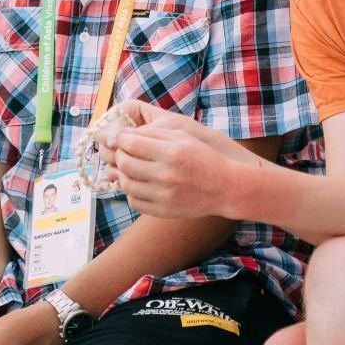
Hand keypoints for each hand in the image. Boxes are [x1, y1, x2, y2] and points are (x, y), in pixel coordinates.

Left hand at [105, 102, 258, 220]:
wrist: (225, 187)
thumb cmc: (203, 158)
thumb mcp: (183, 137)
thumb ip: (153, 133)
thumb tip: (125, 135)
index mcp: (171, 153)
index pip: (130, 143)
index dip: (121, 138)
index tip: (121, 138)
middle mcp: (166, 175)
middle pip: (124, 163)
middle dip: (119, 155)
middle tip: (124, 152)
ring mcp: (163, 196)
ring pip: (126, 184)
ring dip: (123, 174)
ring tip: (131, 168)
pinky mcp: (163, 211)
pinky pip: (133, 201)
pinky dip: (131, 192)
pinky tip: (140, 184)